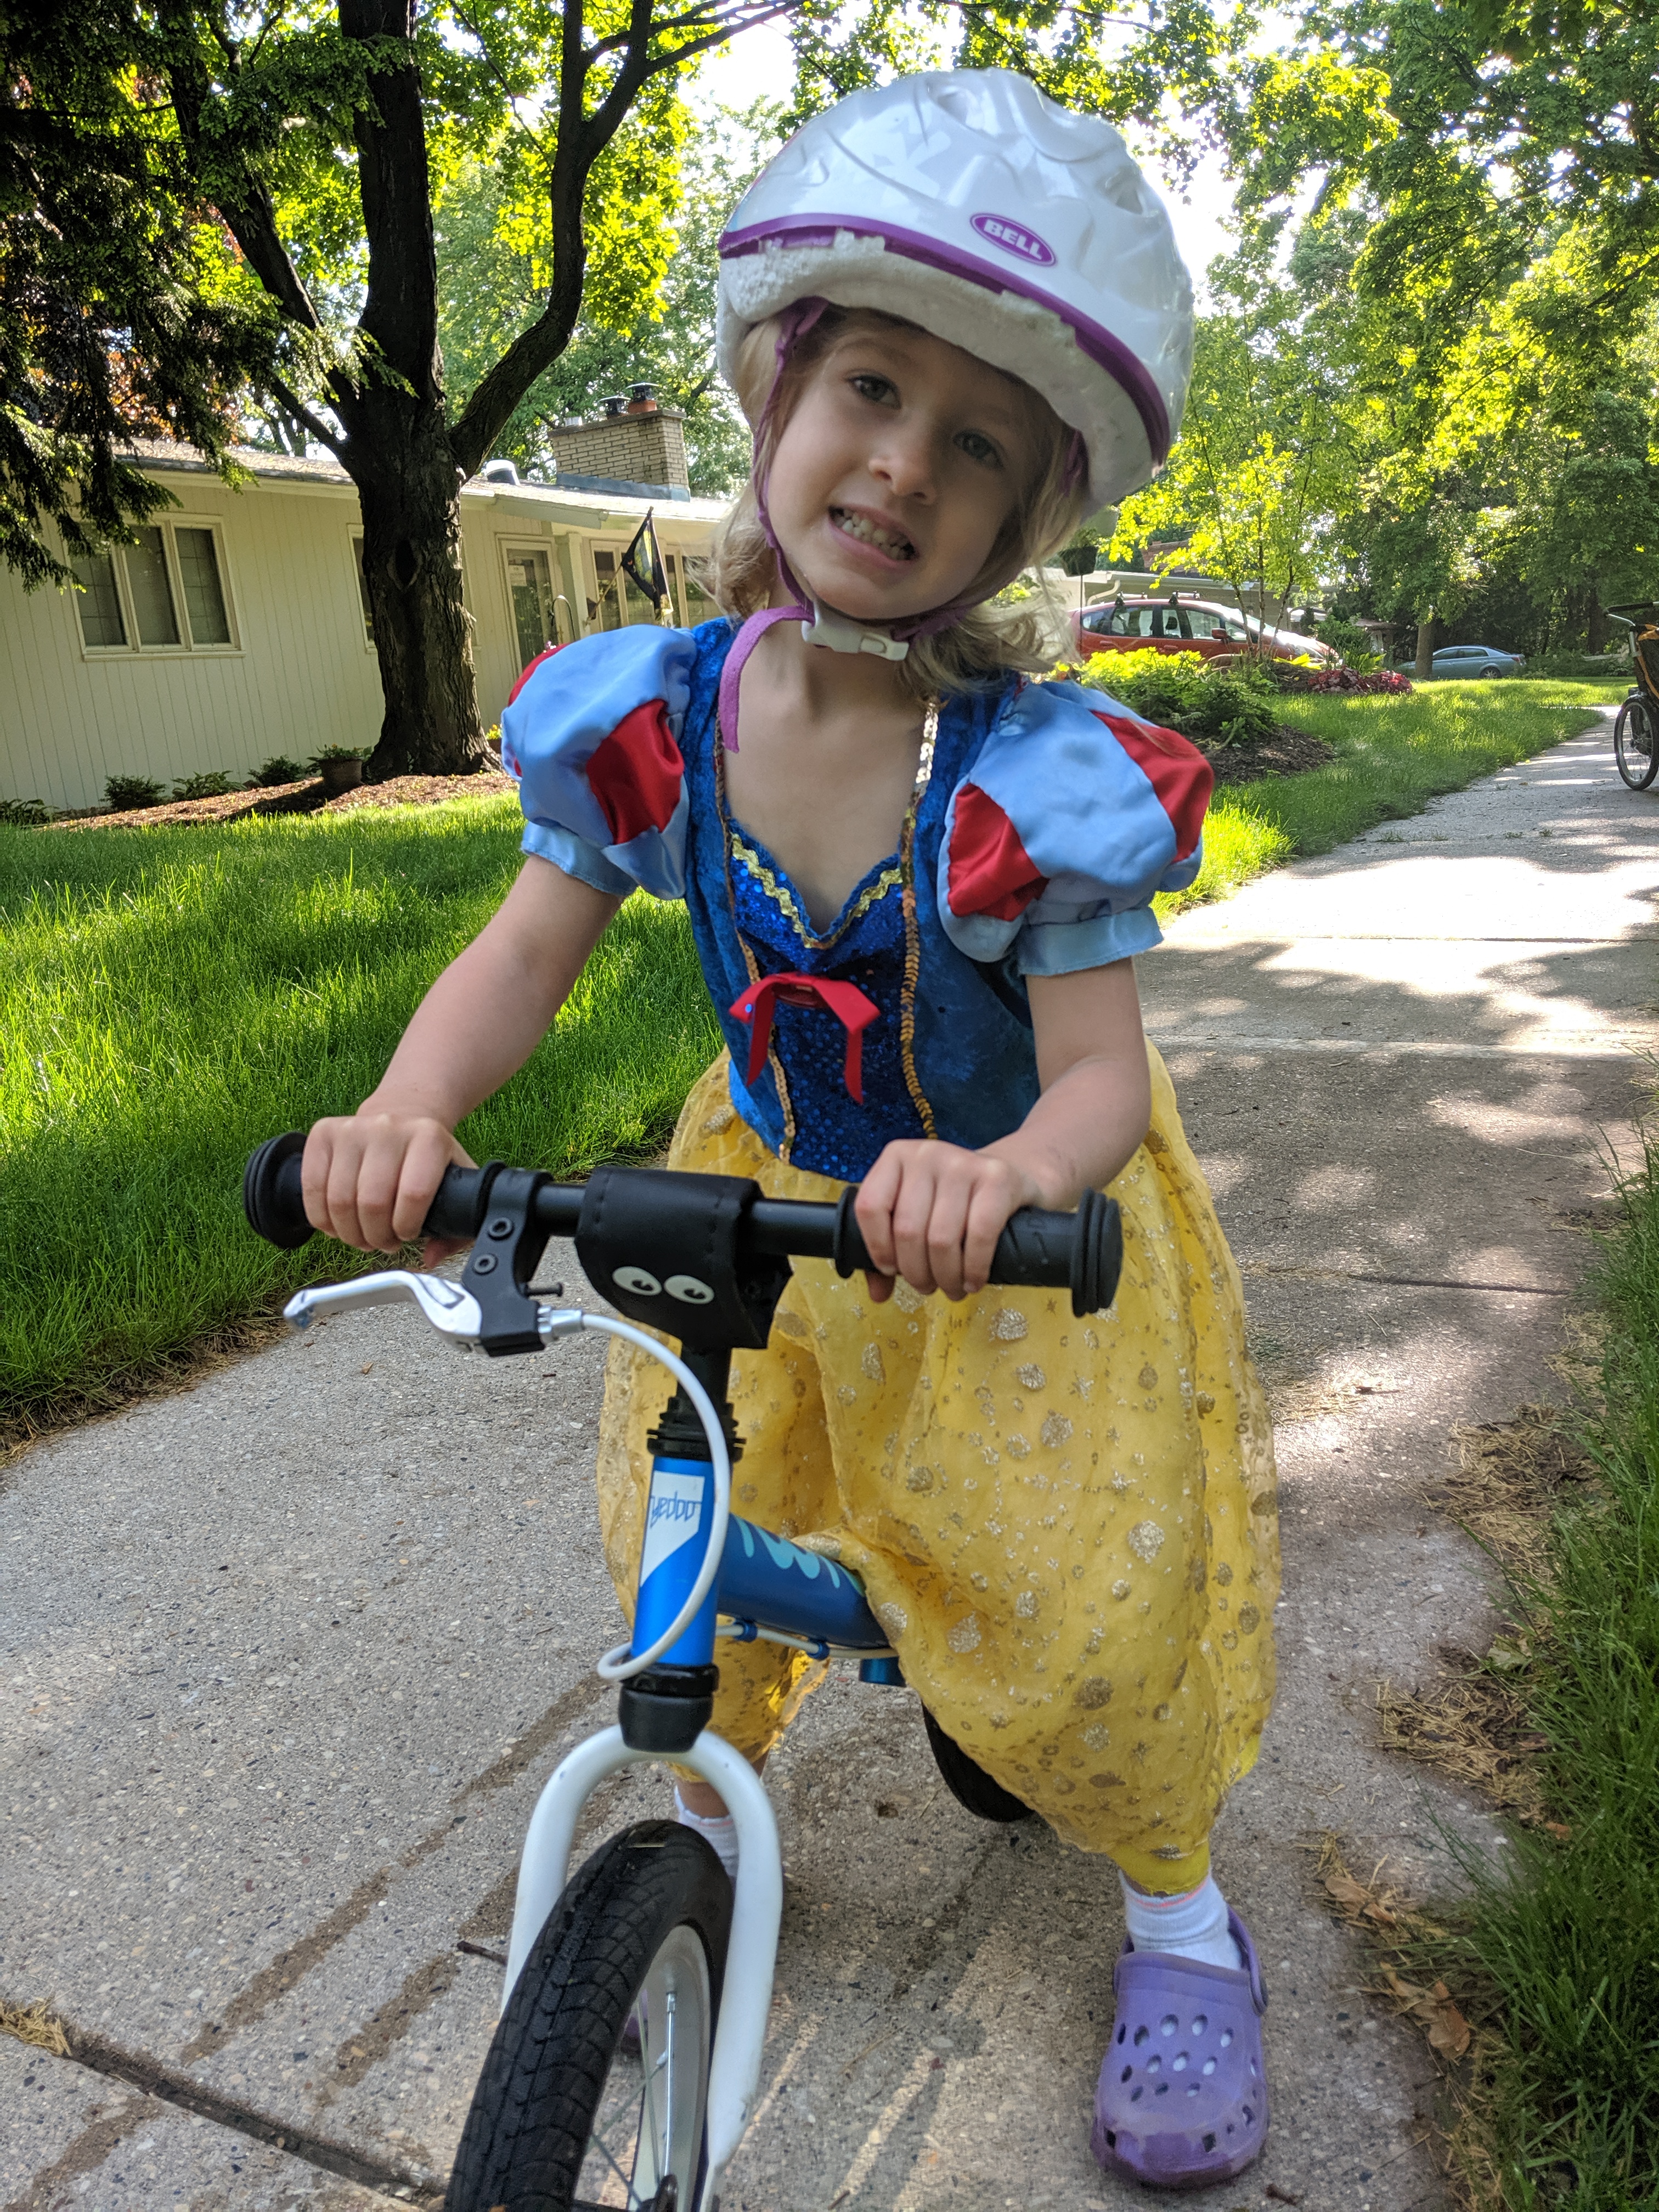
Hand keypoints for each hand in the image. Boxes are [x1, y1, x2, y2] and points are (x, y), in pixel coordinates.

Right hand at [301, 1107, 475, 1258]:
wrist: (402, 1116)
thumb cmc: (427, 1157)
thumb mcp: (455, 1181)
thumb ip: (456, 1226)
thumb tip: (431, 1257)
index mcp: (429, 1138)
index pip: (414, 1194)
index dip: (406, 1227)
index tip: (406, 1234)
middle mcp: (389, 1127)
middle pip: (372, 1202)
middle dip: (376, 1236)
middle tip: (382, 1242)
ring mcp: (353, 1129)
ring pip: (340, 1200)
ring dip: (349, 1232)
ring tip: (362, 1236)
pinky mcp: (323, 1133)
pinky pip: (312, 1188)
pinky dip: (321, 1218)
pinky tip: (337, 1225)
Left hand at [854, 1141, 1043, 1302]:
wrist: (1008, 1180)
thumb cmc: (953, 1203)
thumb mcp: (917, 1214)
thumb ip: (890, 1249)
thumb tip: (878, 1294)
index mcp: (896, 1157)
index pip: (871, 1206)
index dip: (877, 1248)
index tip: (892, 1270)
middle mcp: (927, 1153)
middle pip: (907, 1229)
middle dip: (916, 1272)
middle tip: (927, 1287)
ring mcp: (963, 1163)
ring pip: (941, 1238)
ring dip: (946, 1277)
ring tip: (951, 1289)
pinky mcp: (998, 1178)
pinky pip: (980, 1235)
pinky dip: (974, 1268)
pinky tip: (973, 1281)